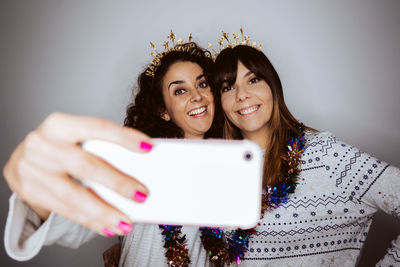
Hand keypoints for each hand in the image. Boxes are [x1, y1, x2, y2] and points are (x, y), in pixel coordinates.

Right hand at [3, 112, 151, 236]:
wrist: (22, 159)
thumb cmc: (59, 146)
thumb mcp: (75, 138)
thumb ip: (100, 148)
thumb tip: (138, 169)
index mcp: (59, 124)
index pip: (97, 127)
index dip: (123, 137)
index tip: (148, 148)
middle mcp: (43, 144)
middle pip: (86, 165)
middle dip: (117, 182)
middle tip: (141, 195)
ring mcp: (33, 169)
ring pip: (74, 195)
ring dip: (104, 212)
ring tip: (126, 222)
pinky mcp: (30, 192)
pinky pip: (66, 210)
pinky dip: (90, 220)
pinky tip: (107, 226)